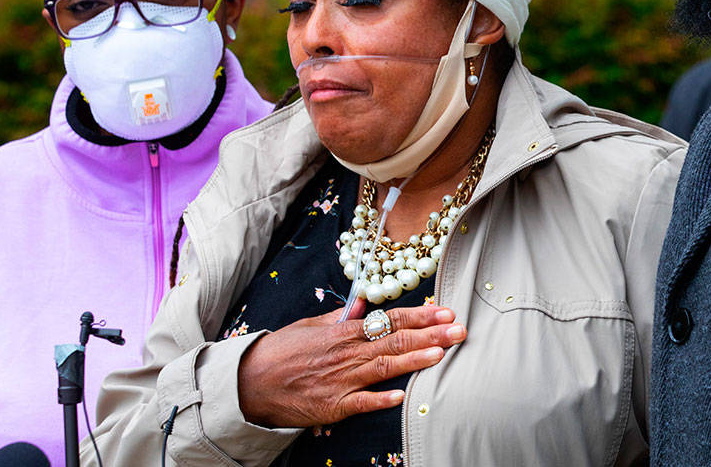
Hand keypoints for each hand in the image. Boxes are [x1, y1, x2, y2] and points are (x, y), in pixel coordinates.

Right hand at [236, 302, 463, 427]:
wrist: (250, 382)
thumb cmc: (282, 351)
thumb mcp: (311, 325)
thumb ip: (342, 316)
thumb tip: (365, 303)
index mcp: (343, 331)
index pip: (390, 320)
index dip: (420, 316)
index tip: (445, 312)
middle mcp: (347, 353)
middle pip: (395, 341)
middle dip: (431, 335)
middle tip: (459, 330)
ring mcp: (341, 381)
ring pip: (385, 368)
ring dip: (415, 360)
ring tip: (442, 354)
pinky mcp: (333, 406)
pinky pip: (361, 403)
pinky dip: (381, 399)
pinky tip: (402, 396)